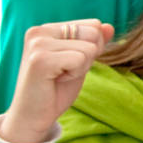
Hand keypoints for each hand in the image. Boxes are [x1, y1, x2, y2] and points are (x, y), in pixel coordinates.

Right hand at [1, 20, 113, 142]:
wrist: (33, 117)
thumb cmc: (55, 90)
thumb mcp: (80, 62)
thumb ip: (93, 42)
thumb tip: (109, 26)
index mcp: (47, 28)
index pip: (94, 25)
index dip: (91, 49)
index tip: (68, 65)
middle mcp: (39, 31)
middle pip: (94, 34)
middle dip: (88, 58)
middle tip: (64, 72)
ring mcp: (38, 44)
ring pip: (89, 48)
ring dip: (81, 68)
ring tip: (59, 77)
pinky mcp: (40, 59)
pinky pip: (80, 59)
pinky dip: (75, 74)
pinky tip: (56, 81)